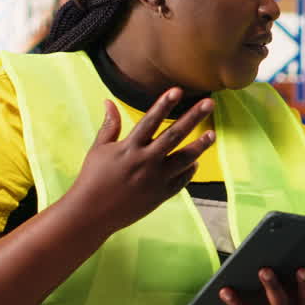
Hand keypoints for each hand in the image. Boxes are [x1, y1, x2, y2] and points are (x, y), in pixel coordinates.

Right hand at [66, 89, 214, 233]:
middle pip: (174, 135)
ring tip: (212, 134)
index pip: (150, 121)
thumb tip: (109, 101)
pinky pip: (181, 180)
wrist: (92, 214)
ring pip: (184, 159)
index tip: (178, 90)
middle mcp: (145, 161)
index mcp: (129, 148)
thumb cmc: (92, 179)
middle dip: (193, 118)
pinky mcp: (160, 195)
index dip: (164, 104)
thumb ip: (109, 126)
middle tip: (209, 103)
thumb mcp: (99, 149)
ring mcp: (155, 179)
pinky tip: (196, 162)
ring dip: (200, 146)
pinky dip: (189, 170)